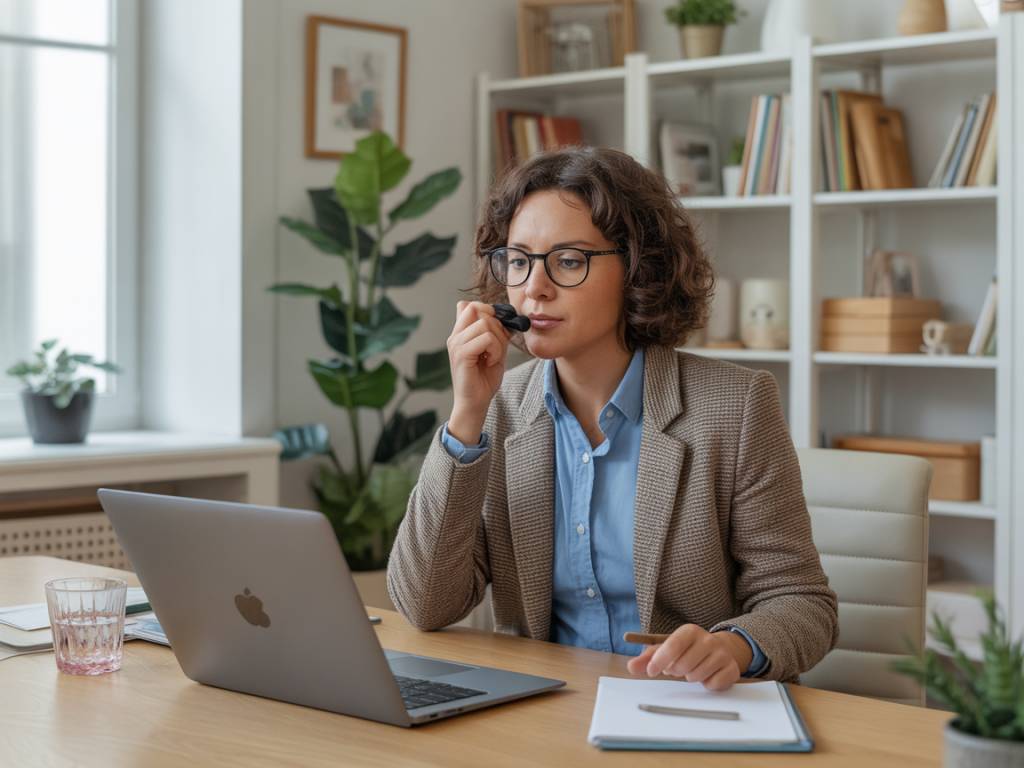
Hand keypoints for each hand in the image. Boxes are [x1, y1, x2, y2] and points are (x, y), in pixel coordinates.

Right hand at [446, 301, 511, 442]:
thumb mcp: (494, 350)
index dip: (488, 311)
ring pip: (485, 324)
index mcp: (460, 333)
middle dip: (496, 325)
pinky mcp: (461, 354)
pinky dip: (495, 350)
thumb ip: (495, 332)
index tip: (497, 331)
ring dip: (498, 341)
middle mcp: (455, 336)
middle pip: (478, 309)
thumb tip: (503, 315)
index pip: (469, 305)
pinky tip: (490, 361)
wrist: (475, 403)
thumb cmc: (484, 379)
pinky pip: (486, 338)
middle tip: (497, 346)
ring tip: (492, 357)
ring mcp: (456, 344)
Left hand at [626, 624, 751, 691]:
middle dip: (675, 671)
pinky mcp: (732, 669)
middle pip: (683, 665)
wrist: (721, 649)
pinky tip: (708, 675)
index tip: (651, 672)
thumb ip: (648, 658)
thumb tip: (631, 667)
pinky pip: (712, 684)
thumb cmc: (688, 650)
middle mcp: (708, 640)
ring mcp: (722, 654)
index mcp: (690, 631)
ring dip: (690, 678)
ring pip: (696, 677)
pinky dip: (706, 684)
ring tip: (693, 669)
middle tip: (677, 668)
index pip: (672, 646)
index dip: (659, 661)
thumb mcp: (667, 650)